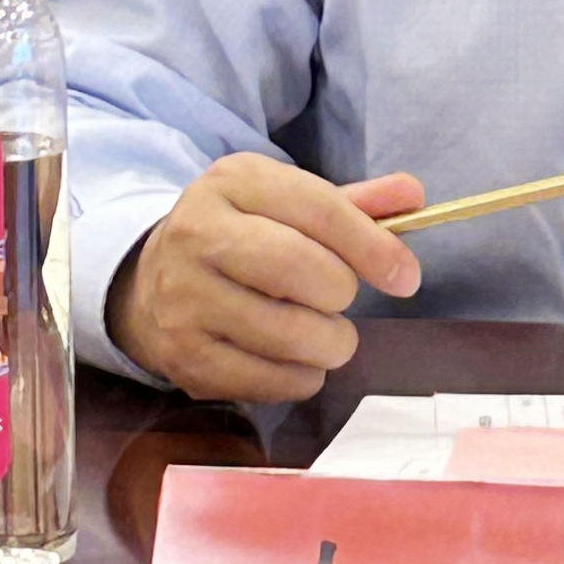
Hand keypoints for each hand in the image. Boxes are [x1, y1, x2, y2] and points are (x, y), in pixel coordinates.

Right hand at [110, 156, 424, 402]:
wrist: (149, 283)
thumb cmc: (241, 239)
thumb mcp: (287, 205)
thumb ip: (353, 203)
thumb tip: (414, 196)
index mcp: (232, 182)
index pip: (318, 209)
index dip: (373, 246)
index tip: (405, 277)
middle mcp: (198, 235)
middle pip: (300, 270)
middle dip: (342, 292)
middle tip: (342, 299)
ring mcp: (184, 300)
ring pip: (289, 334)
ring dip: (330, 342)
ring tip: (326, 333)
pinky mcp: (184, 358)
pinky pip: (271, 381)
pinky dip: (302, 377)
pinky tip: (295, 358)